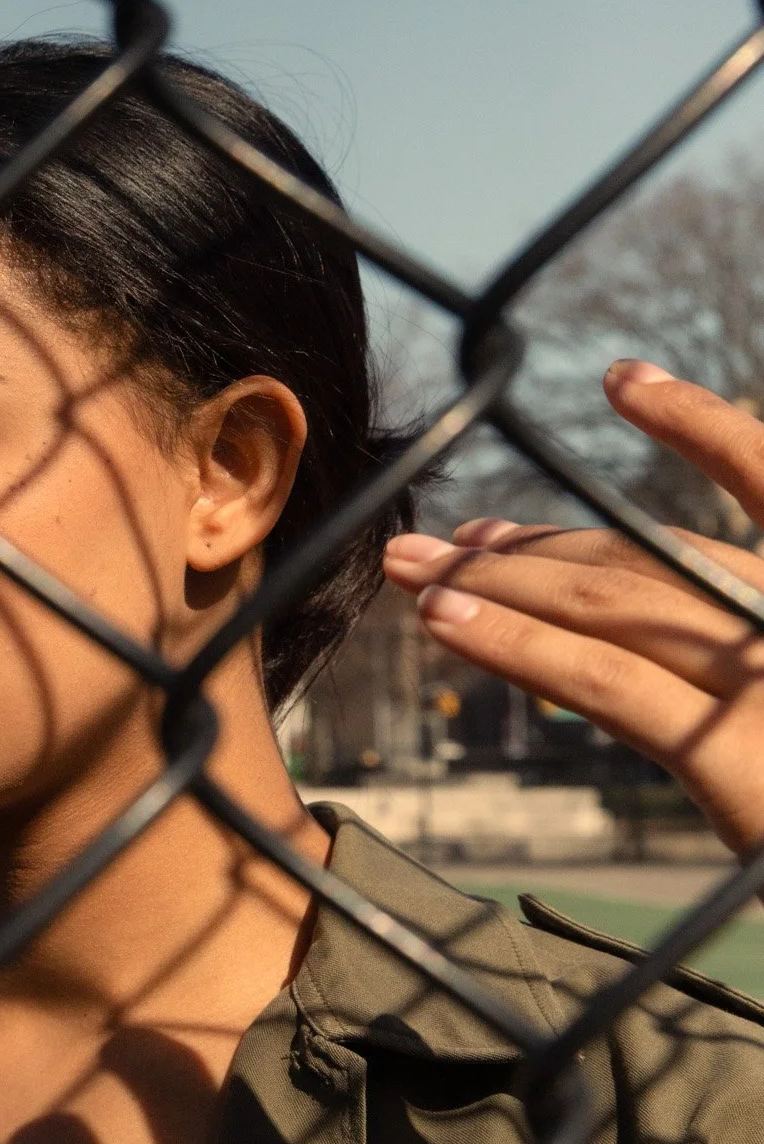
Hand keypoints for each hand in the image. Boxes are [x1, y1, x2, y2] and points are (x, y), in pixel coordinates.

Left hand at [380, 362, 763, 861]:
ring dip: (497, 579)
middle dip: (531, 544)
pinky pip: (605, 686)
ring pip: (611, 601)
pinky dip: (518, 646)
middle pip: (648, 555)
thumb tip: (656, 641)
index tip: (627, 382)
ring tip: (413, 569)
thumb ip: (739, 657)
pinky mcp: (739, 762)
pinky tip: (447, 622)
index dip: (697, 423)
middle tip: (440, 543)